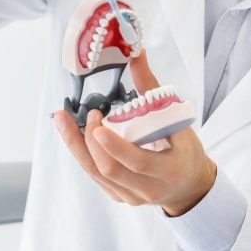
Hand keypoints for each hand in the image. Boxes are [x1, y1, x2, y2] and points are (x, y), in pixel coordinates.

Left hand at [54, 51, 216, 216]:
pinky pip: (95, 175)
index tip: (99, 126)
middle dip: (90, 141)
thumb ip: (153, 90)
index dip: (116, 146)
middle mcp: (147, 188)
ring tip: (62, 120)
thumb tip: (137, 55)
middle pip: (109, 169)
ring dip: (76, 145)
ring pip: (96, 173)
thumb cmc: (186, 153)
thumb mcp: (178, 122)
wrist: (188, 187)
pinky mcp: (118, 196)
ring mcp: (130, 196)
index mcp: (168, 171)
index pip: (137, 162)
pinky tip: (73, 135)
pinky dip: (82, 152)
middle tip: (89, 114)